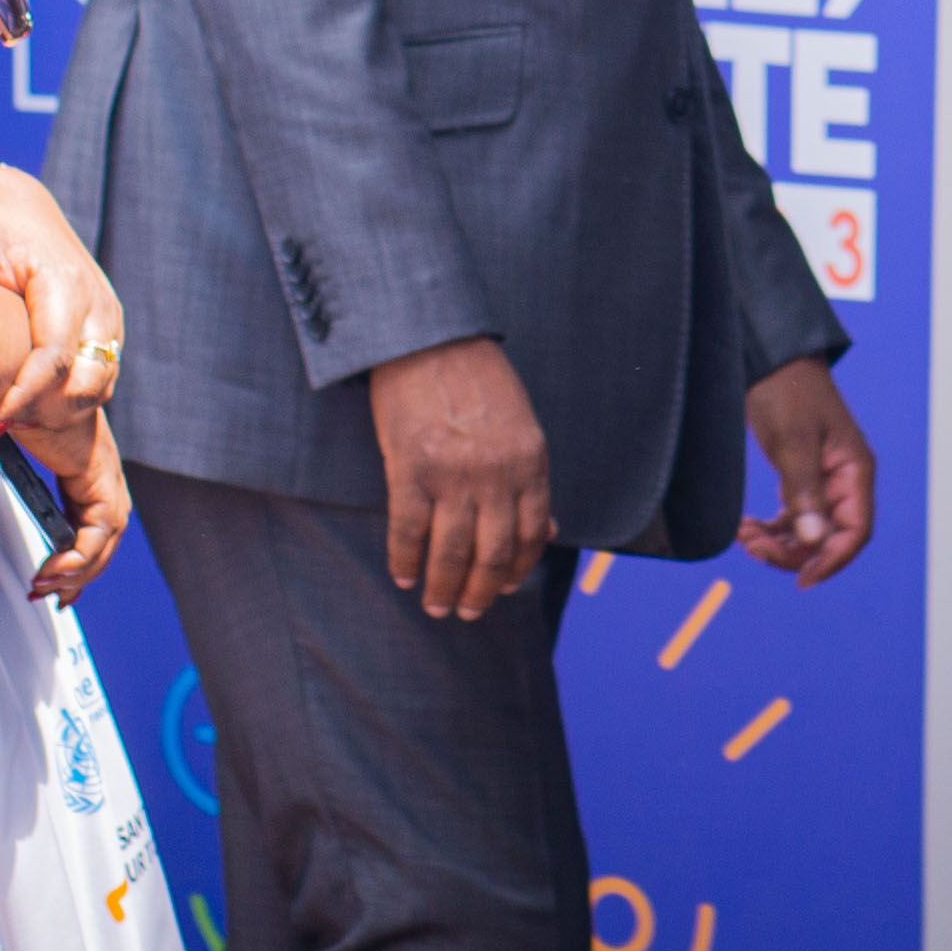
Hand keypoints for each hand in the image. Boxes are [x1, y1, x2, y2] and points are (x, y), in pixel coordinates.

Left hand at [0, 157, 120, 445]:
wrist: (25, 206)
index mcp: (67, 285)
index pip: (55, 359)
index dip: (23, 397)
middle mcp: (98, 307)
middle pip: (86, 384)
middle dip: (44, 414)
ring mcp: (107, 322)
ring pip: (97, 391)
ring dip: (56, 413)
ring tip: (5, 414)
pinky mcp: (105, 333)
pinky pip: (97, 384)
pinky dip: (65, 403)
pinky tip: (23, 403)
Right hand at [2, 405, 131, 605]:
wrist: (31, 381)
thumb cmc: (21, 407)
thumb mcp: (16, 455)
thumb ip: (13, 479)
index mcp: (87, 471)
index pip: (93, 527)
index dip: (78, 559)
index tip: (53, 582)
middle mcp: (103, 475)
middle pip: (104, 540)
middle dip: (80, 574)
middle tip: (52, 596)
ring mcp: (106, 475)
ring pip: (106, 540)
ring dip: (79, 571)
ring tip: (46, 587)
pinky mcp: (101, 477)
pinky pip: (99, 531)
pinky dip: (80, 557)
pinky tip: (53, 571)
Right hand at [366, 336, 559, 621]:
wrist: (429, 337)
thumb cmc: (477, 379)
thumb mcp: (522, 426)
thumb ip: (531, 479)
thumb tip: (548, 530)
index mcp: (530, 462)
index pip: (532, 535)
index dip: (517, 571)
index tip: (504, 591)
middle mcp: (496, 475)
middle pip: (493, 555)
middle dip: (480, 594)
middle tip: (466, 613)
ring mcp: (452, 475)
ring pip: (451, 552)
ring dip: (443, 587)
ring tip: (435, 605)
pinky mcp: (410, 469)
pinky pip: (408, 532)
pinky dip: (405, 561)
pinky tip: (403, 577)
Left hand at [738, 356, 873, 584]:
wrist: (769, 358)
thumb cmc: (788, 391)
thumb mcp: (794, 442)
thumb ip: (804, 492)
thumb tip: (814, 540)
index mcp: (854, 471)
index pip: (855, 531)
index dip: (831, 560)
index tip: (800, 578)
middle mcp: (843, 480)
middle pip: (829, 537)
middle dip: (793, 550)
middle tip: (754, 548)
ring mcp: (822, 480)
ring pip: (808, 530)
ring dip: (778, 542)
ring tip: (744, 536)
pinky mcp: (800, 476)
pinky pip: (792, 516)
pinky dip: (771, 528)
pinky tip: (747, 528)